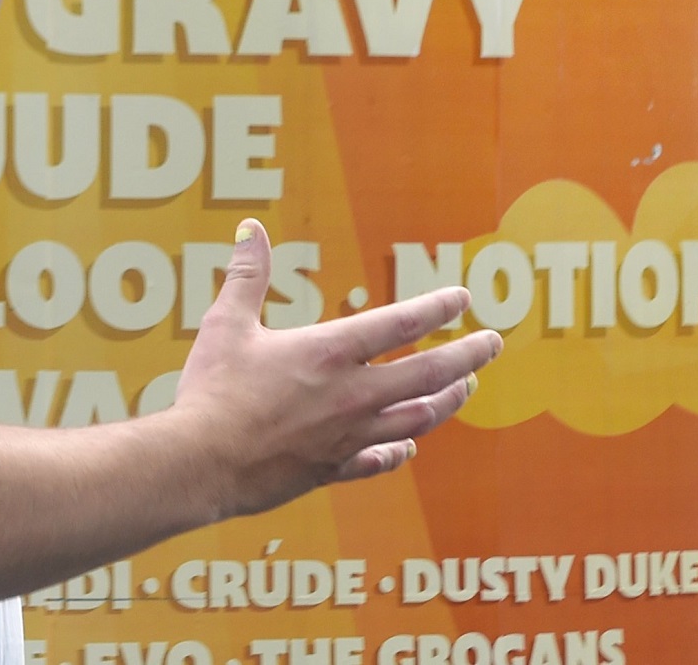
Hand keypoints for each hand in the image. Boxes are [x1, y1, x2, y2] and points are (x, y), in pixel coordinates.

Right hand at [173, 220, 499, 518]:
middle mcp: (350, 395)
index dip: (436, 307)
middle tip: (494, 343)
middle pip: (427, 374)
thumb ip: (246, 275)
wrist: (203, 463)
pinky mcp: (332, 469)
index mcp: (328, 353)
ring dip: (447, 402)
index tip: (463, 296)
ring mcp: (347, 437)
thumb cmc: (213, 389)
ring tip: (467, 388)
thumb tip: (249, 229)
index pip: (399, 324)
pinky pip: (379, 461)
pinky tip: (409, 449)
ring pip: (416, 419)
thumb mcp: (227, 322)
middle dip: (467, 357)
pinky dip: (399, 453)